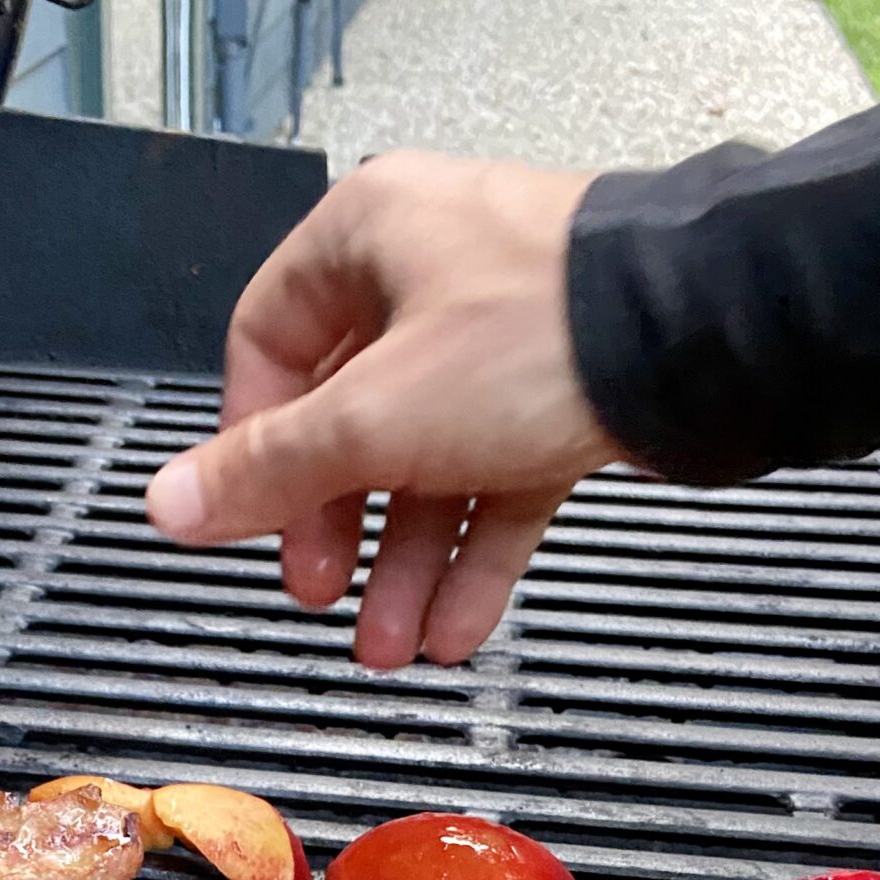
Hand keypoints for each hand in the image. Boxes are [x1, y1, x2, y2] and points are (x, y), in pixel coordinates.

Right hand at [145, 154, 618, 667]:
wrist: (707, 341)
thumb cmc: (545, 334)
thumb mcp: (375, 416)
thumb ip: (271, 470)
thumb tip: (172, 504)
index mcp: (368, 236)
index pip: (268, 344)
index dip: (251, 444)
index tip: (250, 518)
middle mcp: (432, 270)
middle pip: (349, 416)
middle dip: (341, 530)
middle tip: (324, 594)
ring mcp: (506, 330)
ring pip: (429, 459)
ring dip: (407, 563)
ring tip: (392, 643)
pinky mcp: (568, 385)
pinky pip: (499, 476)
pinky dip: (476, 551)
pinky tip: (459, 624)